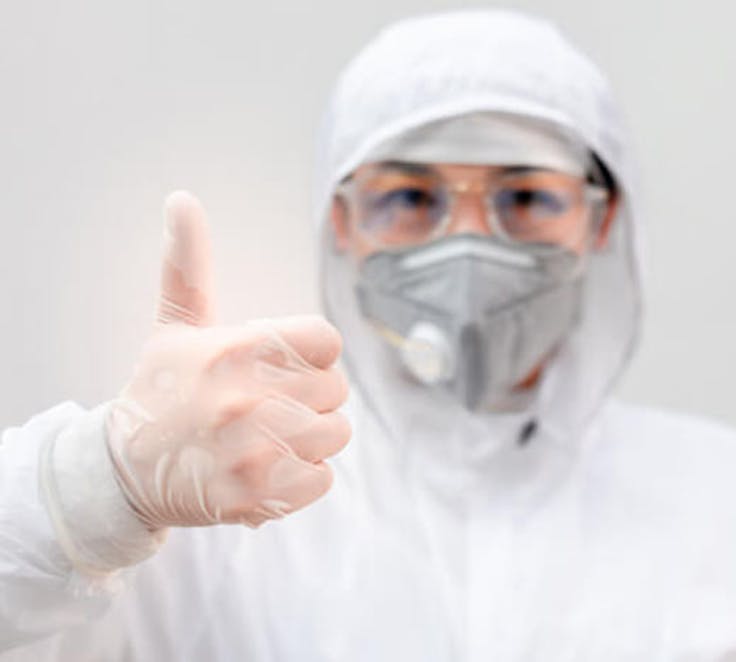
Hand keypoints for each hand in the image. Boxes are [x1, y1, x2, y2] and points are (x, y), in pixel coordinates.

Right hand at [105, 191, 349, 528]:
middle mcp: (246, 398)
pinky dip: (302, 478)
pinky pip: (323, 479)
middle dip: (310, 398)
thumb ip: (189, 265)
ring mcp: (252, 451)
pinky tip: (266, 469)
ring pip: (336, 434)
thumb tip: (182, 199)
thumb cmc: (161, 391)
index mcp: (235, 350)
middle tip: (268, 406)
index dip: (312, 355)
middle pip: (336, 389)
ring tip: (267, 438)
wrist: (124, 471)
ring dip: (310, 439)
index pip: (327, 342)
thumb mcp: (175, 327)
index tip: (283, 366)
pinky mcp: (257, 496)